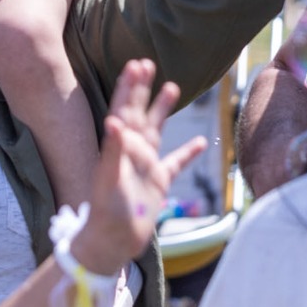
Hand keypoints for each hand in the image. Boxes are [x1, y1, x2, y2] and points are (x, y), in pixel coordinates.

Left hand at [69, 59, 204, 276]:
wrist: (112, 243)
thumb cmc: (106, 213)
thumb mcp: (110, 180)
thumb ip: (113, 151)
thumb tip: (114, 120)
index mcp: (119, 147)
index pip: (124, 110)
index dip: (129, 87)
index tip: (135, 64)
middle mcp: (132, 153)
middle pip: (139, 113)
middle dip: (142, 89)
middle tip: (148, 63)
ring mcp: (145, 167)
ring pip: (156, 131)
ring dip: (162, 110)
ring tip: (173, 87)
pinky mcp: (157, 184)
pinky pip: (175, 164)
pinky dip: (187, 153)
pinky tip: (199, 143)